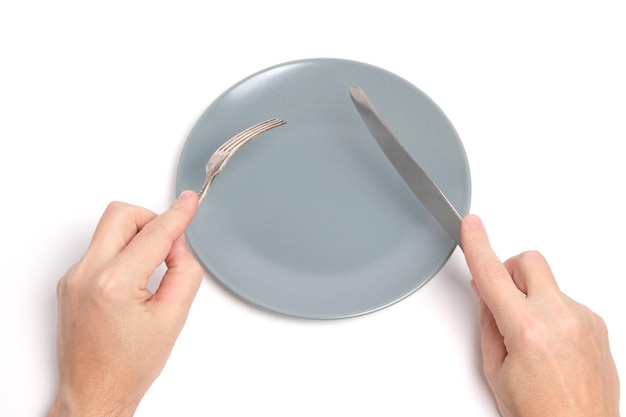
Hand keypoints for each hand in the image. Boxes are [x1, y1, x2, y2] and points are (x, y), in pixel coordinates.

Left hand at [47, 191, 203, 416]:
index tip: (189, 201)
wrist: (95, 392)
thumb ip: (184, 271)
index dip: (178, 215)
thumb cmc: (129, 365)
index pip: (154, 234)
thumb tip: (178, 244)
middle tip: (167, 245)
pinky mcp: (68, 282)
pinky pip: (99, 250)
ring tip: (149, 273)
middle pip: (121, 215)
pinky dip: (121, 255)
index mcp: (114, 284)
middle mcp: (86, 274)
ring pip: (108, 230)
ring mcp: (72, 277)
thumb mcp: (173, 317)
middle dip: (150, 220)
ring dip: (135, 239)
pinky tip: (131, 285)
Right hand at [461, 214, 619, 416]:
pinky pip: (566, 303)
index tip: (471, 226)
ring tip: (531, 339)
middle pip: (530, 262)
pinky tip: (550, 345)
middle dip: (510, 269)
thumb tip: (489, 296)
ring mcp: (584, 320)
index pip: (493, 275)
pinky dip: (552, 314)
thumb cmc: (540, 414)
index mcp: (528, 330)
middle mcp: (561, 318)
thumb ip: (490, 324)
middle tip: (502, 294)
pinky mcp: (598, 326)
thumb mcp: (496, 370)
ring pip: (548, 285)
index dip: (478, 245)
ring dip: (532, 298)